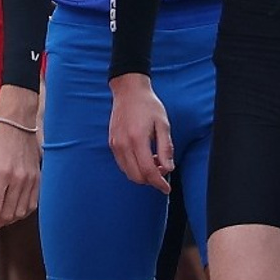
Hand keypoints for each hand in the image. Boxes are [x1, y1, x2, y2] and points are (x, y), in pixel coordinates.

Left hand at [0, 89, 41, 233]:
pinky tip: (12, 209)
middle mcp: (19, 179)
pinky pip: (33, 203)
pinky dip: (22, 211)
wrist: (17, 122)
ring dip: (8, 220)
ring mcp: (31, 179)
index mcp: (1, 174)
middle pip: (8, 214)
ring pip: (21, 212)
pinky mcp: (39, 178)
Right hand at [108, 73, 174, 190]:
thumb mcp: (163, 124)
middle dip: (151, 180)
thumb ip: (166, 148)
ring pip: (128, 173)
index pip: (148, 171)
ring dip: (143, 174)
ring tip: (155, 160)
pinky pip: (123, 164)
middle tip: (163, 170)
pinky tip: (144, 157)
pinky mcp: (112, 144)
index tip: (166, 188)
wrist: (129, 91)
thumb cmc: (148, 105)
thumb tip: (168, 168)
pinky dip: (134, 167)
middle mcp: (123, 144)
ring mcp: (115, 145)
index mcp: (137, 139)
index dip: (159, 183)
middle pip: (137, 176)